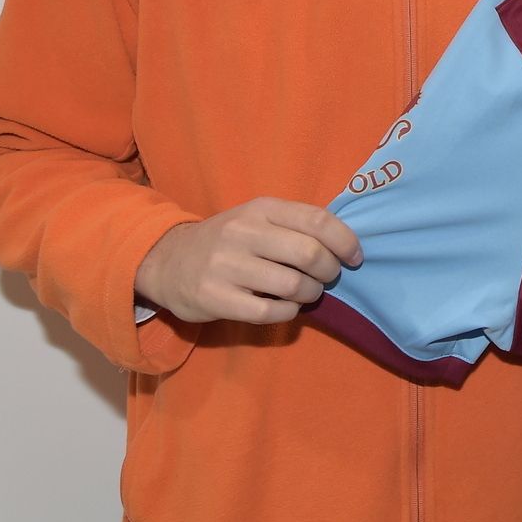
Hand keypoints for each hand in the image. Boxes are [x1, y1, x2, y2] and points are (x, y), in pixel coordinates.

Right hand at [134, 197, 362, 323]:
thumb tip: (346, 245)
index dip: (345, 241)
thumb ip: (296, 225)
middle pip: (310, 254)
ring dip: (311, 294)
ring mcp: (226, 266)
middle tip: (327, 277)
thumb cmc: (228, 241)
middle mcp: (242, 232)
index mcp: (260, 209)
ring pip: (293, 285)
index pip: (318, 220)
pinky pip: (269, 312)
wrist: (167, 261)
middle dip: (330, 271)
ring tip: (307, 293)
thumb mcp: (257, 218)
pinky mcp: (214, 298)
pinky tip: (286, 307)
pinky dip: (288, 312)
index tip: (354, 258)